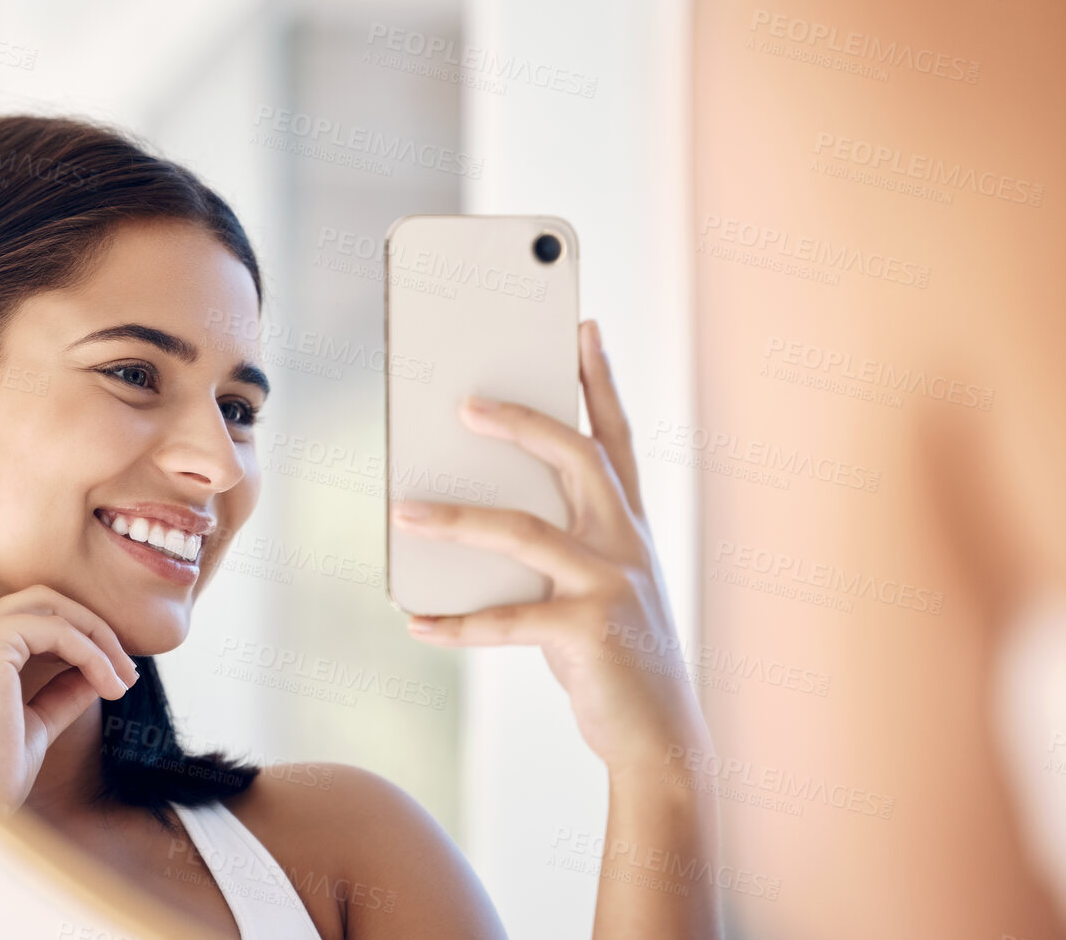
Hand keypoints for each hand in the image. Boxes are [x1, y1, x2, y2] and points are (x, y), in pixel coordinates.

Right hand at [0, 584, 138, 817]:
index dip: (74, 640)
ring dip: (96, 637)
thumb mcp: (33, 727)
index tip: (113, 675)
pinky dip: (91, 653)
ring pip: (48, 608)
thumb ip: (60, 693)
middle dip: (89, 627)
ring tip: (124, 678)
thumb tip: (98, 672)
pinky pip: (56, 631)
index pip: (24, 622)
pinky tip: (110, 686)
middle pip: (36, 602)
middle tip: (126, 669)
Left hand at [394, 319, 709, 775]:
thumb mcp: (592, 585)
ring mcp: (612, 584)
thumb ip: (553, 543)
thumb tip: (472, 509)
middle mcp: (626, 543)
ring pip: (526, 531)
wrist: (662, 738)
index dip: (599, 380)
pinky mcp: (589, 631)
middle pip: (576, 457)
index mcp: (628, 525)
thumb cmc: (614, 653)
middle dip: (524, 420)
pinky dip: (457, 622)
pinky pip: (507, 619)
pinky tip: (416, 622)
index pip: (613, 437)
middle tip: (465, 402)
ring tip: (403, 509)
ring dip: (458, 518)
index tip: (582, 326)